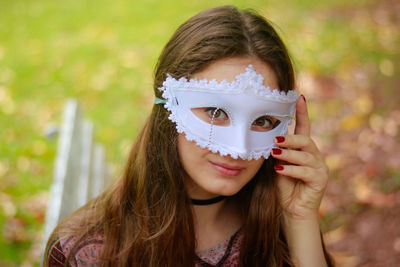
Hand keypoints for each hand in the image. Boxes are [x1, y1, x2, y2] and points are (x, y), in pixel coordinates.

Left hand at [271, 95, 328, 220]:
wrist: (291, 211)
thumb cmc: (282, 186)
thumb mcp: (276, 165)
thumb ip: (275, 151)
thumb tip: (265, 136)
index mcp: (303, 149)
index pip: (303, 127)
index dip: (302, 112)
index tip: (299, 97)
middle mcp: (314, 156)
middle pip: (306, 140)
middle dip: (291, 138)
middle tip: (275, 140)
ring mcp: (319, 168)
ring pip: (305, 155)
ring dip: (288, 154)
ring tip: (275, 153)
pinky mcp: (320, 180)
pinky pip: (306, 171)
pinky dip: (291, 170)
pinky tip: (279, 170)